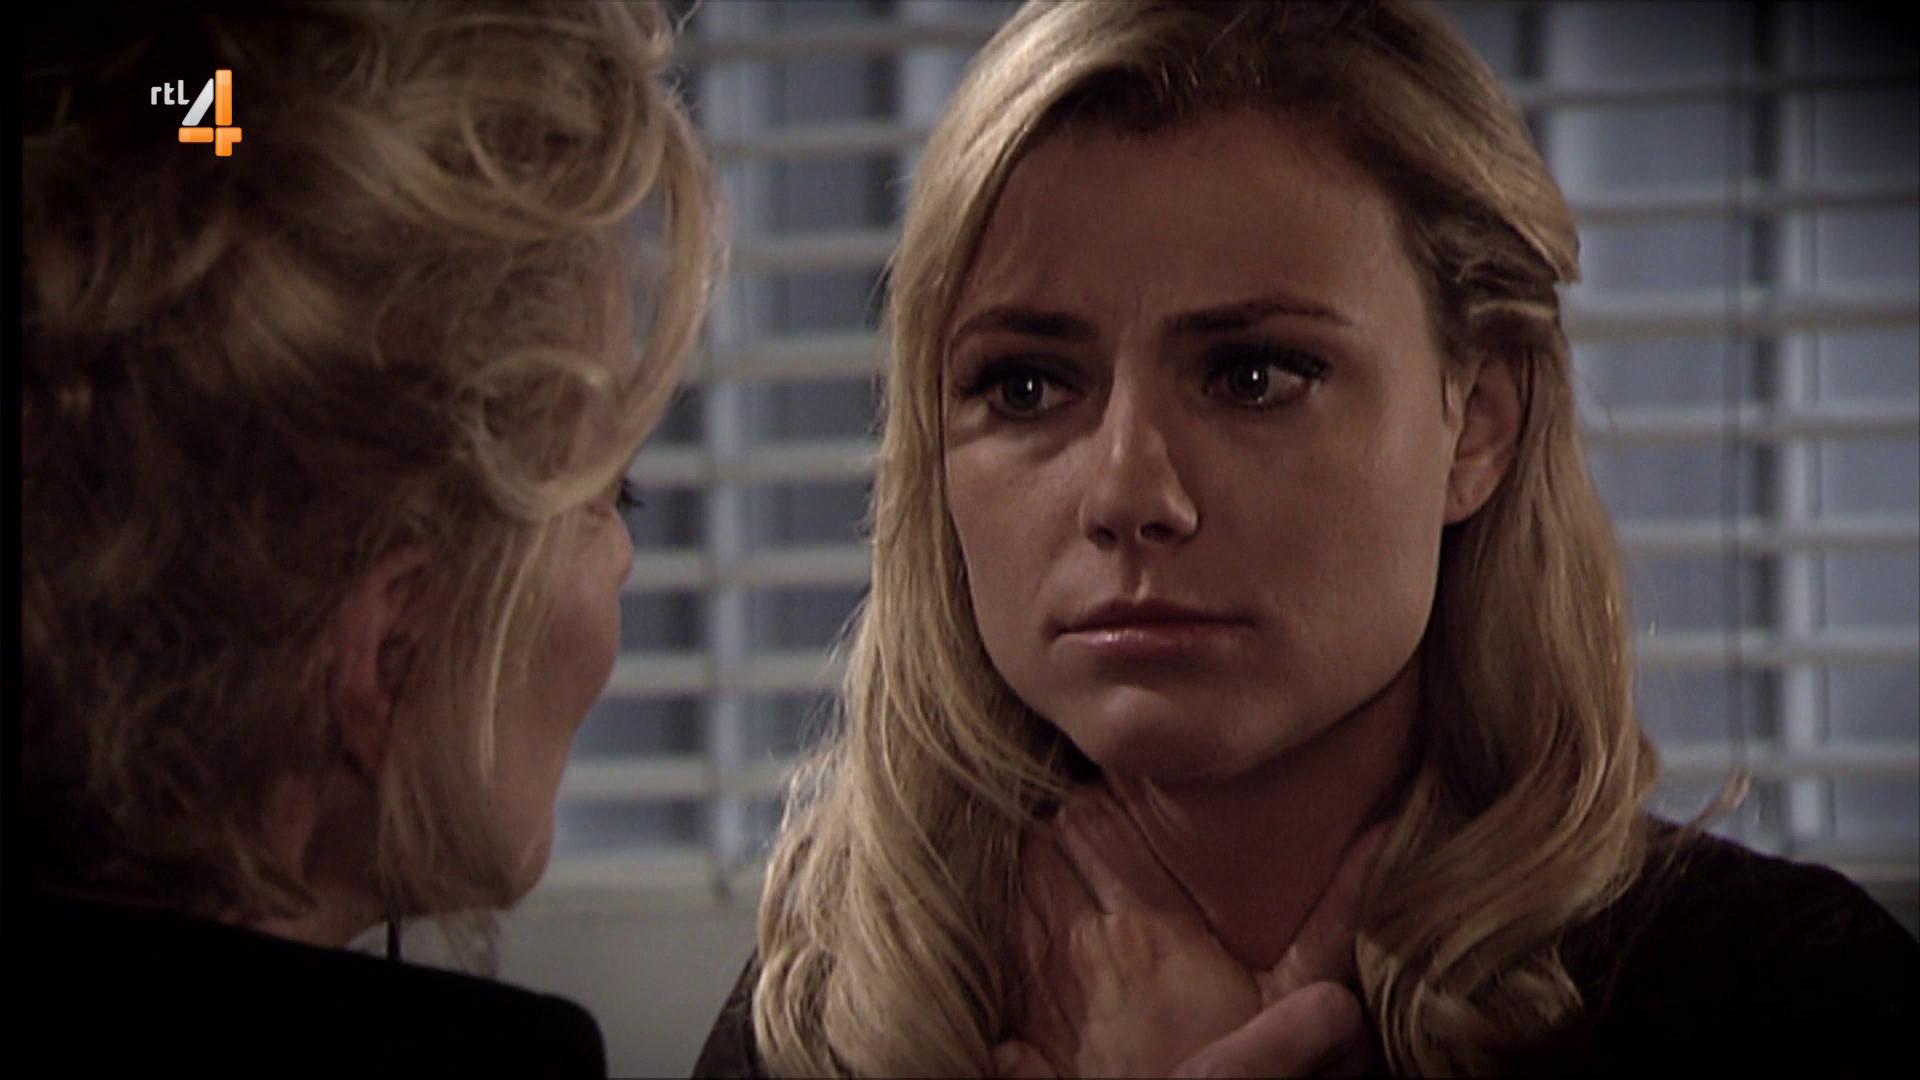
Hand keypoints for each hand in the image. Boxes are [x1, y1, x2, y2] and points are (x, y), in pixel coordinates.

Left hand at [996, 789, 1387, 1077]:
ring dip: (1036, 877)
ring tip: (1067, 877)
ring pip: (1018, 892)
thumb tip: (1387, 832)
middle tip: (1092, 835)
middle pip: (1046, 847)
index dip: (1099, 806)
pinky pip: (1000, 958)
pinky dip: (1010, 936)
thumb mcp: (1299, 994)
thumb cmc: (1244, 1068)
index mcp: (1149, 930)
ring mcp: (1047, 992)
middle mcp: (1086, 950)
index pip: (1091, 824)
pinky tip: (1032, 937)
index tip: (1122, 805)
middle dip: (1064, 833)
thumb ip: (1335, 915)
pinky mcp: (1024, 1035)